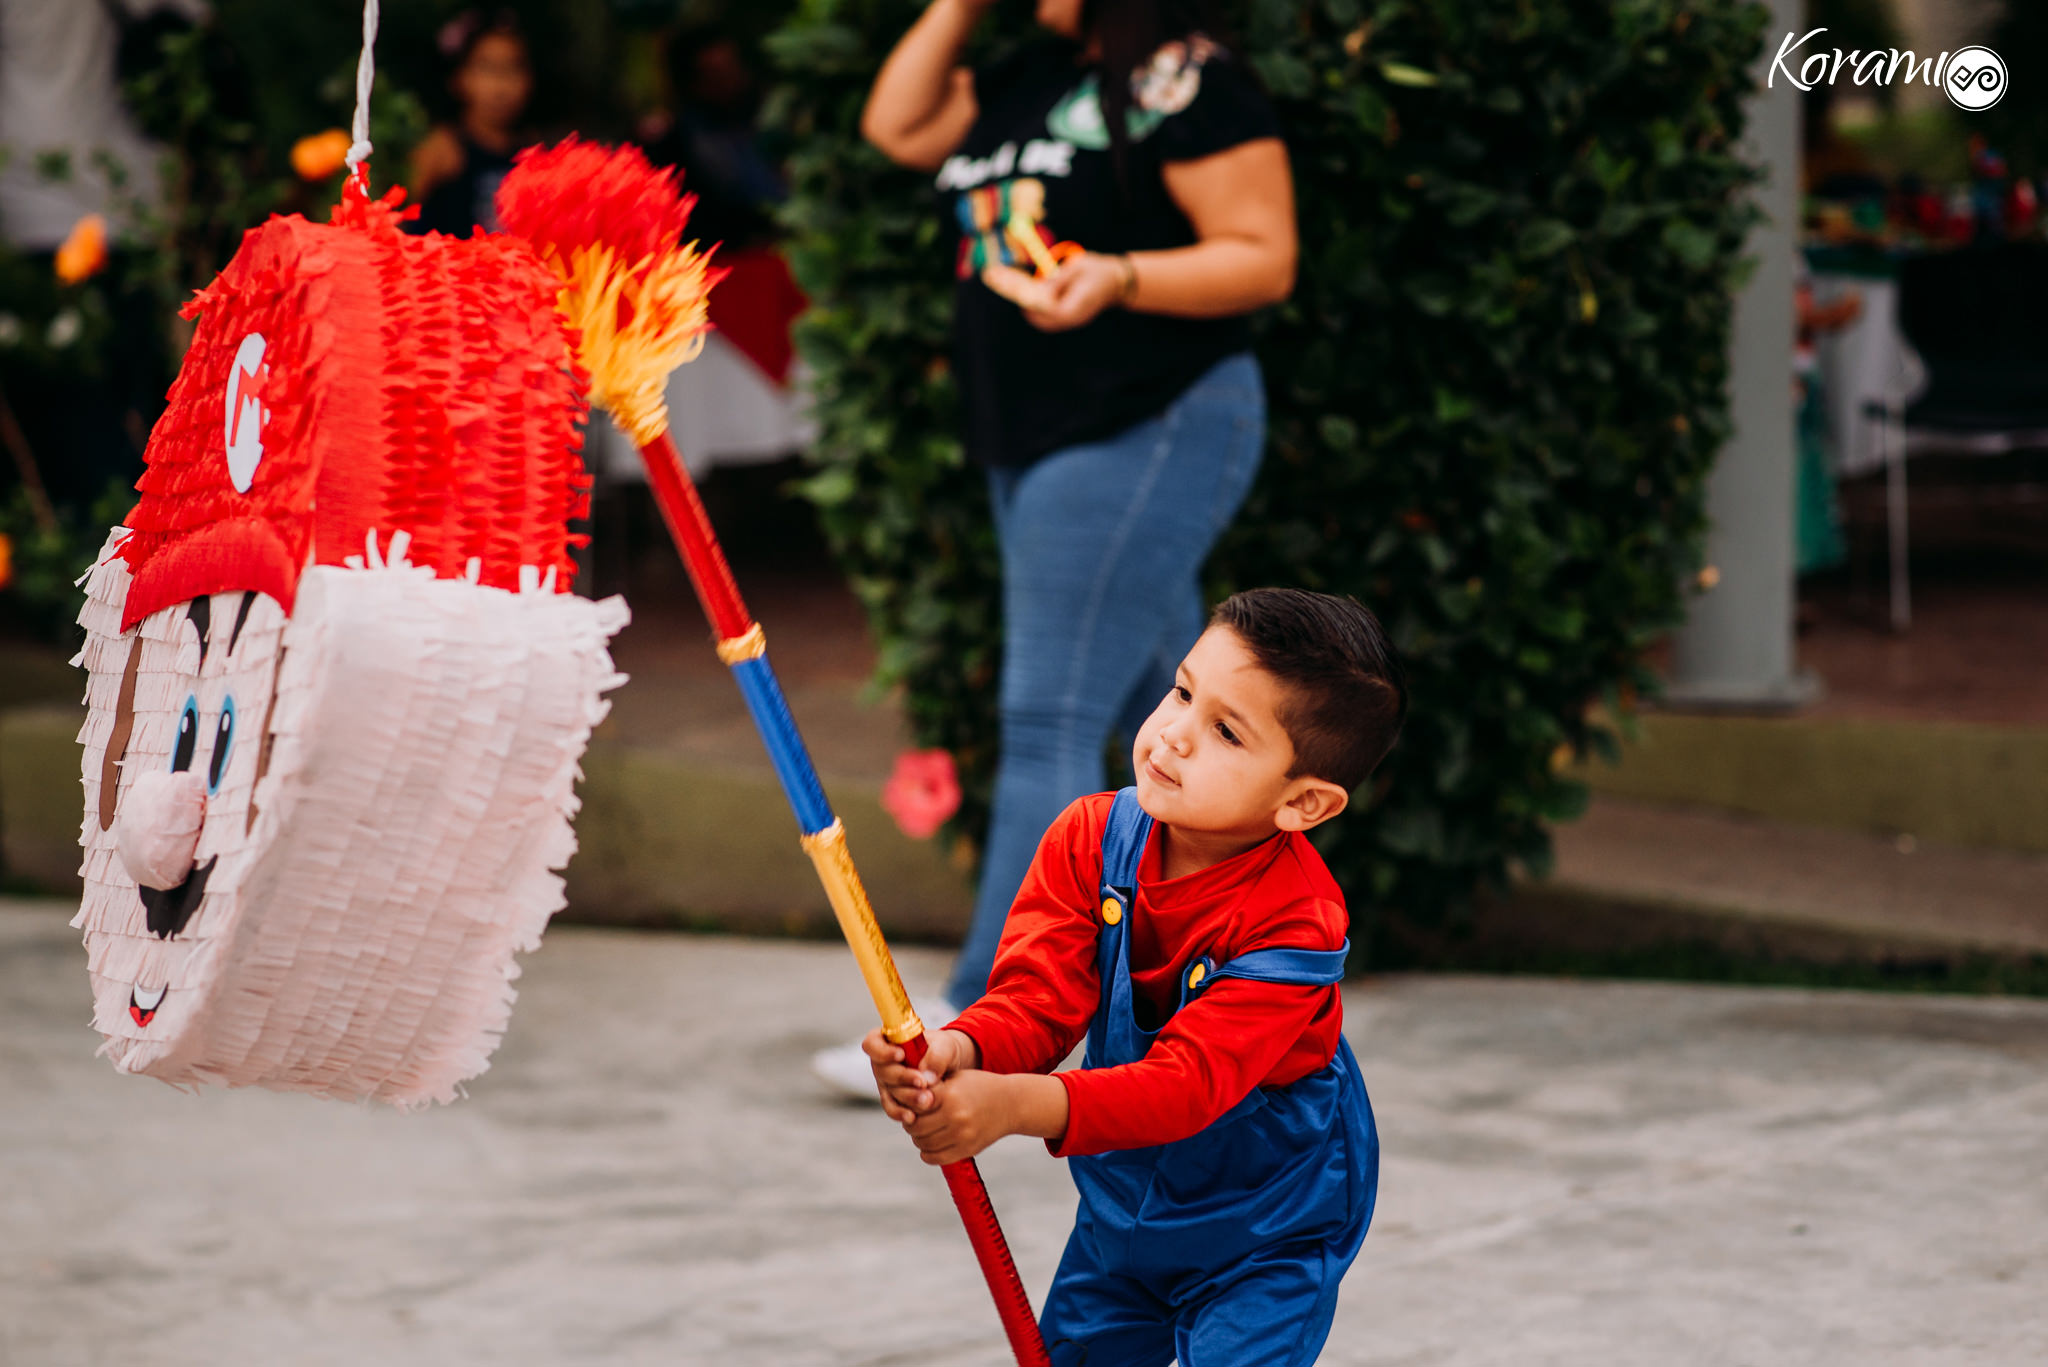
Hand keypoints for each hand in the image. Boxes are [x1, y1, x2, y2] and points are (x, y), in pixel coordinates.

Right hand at [862, 1026, 974, 1122]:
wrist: (951, 1067)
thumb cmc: (944, 1049)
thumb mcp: (946, 1046)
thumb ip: (937, 1056)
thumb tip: (927, 1077)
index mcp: (890, 1040)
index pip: (873, 1043)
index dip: (882, 1051)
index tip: (900, 1055)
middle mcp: (884, 1062)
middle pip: (882, 1070)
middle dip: (902, 1078)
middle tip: (922, 1082)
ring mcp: (887, 1082)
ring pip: (889, 1091)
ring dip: (907, 1097)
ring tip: (927, 1100)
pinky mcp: (894, 1098)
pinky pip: (892, 1107)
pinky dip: (901, 1113)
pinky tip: (913, 1117)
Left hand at [904, 1069, 1016, 1165]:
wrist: (1011, 1104)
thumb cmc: (979, 1086)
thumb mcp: (956, 1077)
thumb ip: (931, 1085)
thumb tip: (902, 1094)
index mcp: (949, 1094)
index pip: (913, 1104)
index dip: (908, 1104)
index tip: (912, 1103)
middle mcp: (955, 1116)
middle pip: (915, 1127)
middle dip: (911, 1123)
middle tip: (915, 1118)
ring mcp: (961, 1136)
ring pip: (922, 1143)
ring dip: (918, 1138)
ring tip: (925, 1129)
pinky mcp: (967, 1150)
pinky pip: (935, 1157)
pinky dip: (927, 1152)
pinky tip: (932, 1142)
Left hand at [983, 253, 1127, 331]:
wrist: (1115, 282)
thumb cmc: (1098, 271)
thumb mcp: (1079, 268)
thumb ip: (1058, 280)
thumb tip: (1037, 290)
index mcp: (1075, 309)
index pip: (1043, 307)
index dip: (1023, 295)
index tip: (1007, 283)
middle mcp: (1068, 320)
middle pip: (1033, 312)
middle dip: (1014, 292)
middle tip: (992, 275)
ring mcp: (1064, 321)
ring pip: (1033, 313)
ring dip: (1018, 296)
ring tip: (997, 276)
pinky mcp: (1060, 317)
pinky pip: (1038, 311)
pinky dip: (1026, 298)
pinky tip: (1012, 282)